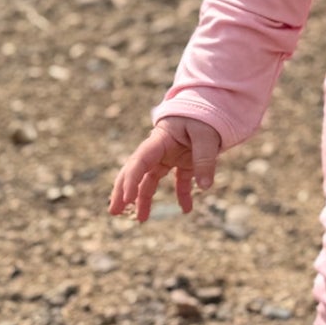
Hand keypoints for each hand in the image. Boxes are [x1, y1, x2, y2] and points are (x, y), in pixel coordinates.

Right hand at [107, 117, 221, 222]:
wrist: (211, 105)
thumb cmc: (205, 116)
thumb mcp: (206, 135)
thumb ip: (205, 159)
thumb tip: (205, 187)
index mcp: (159, 140)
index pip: (140, 161)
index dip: (132, 180)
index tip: (127, 199)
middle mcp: (159, 150)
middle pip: (135, 172)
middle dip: (123, 192)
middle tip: (114, 211)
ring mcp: (169, 157)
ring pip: (151, 180)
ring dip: (144, 199)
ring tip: (141, 220)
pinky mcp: (183, 162)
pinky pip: (179, 182)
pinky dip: (183, 196)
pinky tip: (187, 210)